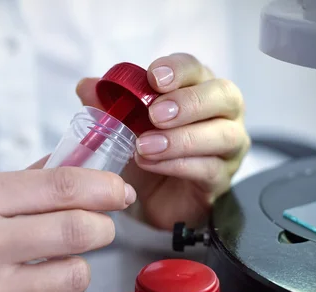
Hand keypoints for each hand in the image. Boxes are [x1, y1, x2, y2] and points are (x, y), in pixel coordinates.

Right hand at [0, 160, 135, 291]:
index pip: (61, 186)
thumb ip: (20, 184)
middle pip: (79, 231)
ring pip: (74, 277)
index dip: (104, 187)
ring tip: (50, 266)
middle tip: (98, 227)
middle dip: (103, 227)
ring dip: (74, 268)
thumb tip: (75, 167)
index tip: (120, 192)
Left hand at [76, 53, 249, 229]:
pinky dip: (178, 165)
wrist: (152, 198)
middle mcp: (222, 113)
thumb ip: (108, 103)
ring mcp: (228, 147)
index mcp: (198, 88)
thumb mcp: (123, 124)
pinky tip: (152, 164)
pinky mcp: (221, 179)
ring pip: (221, 135)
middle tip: (155, 114)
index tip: (154, 78)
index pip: (196, 69)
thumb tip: (86, 85)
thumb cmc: (147, 151)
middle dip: (188, 103)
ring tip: (146, 146)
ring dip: (181, 139)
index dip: (178, 70)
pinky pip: (208, 168)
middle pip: (223, 95)